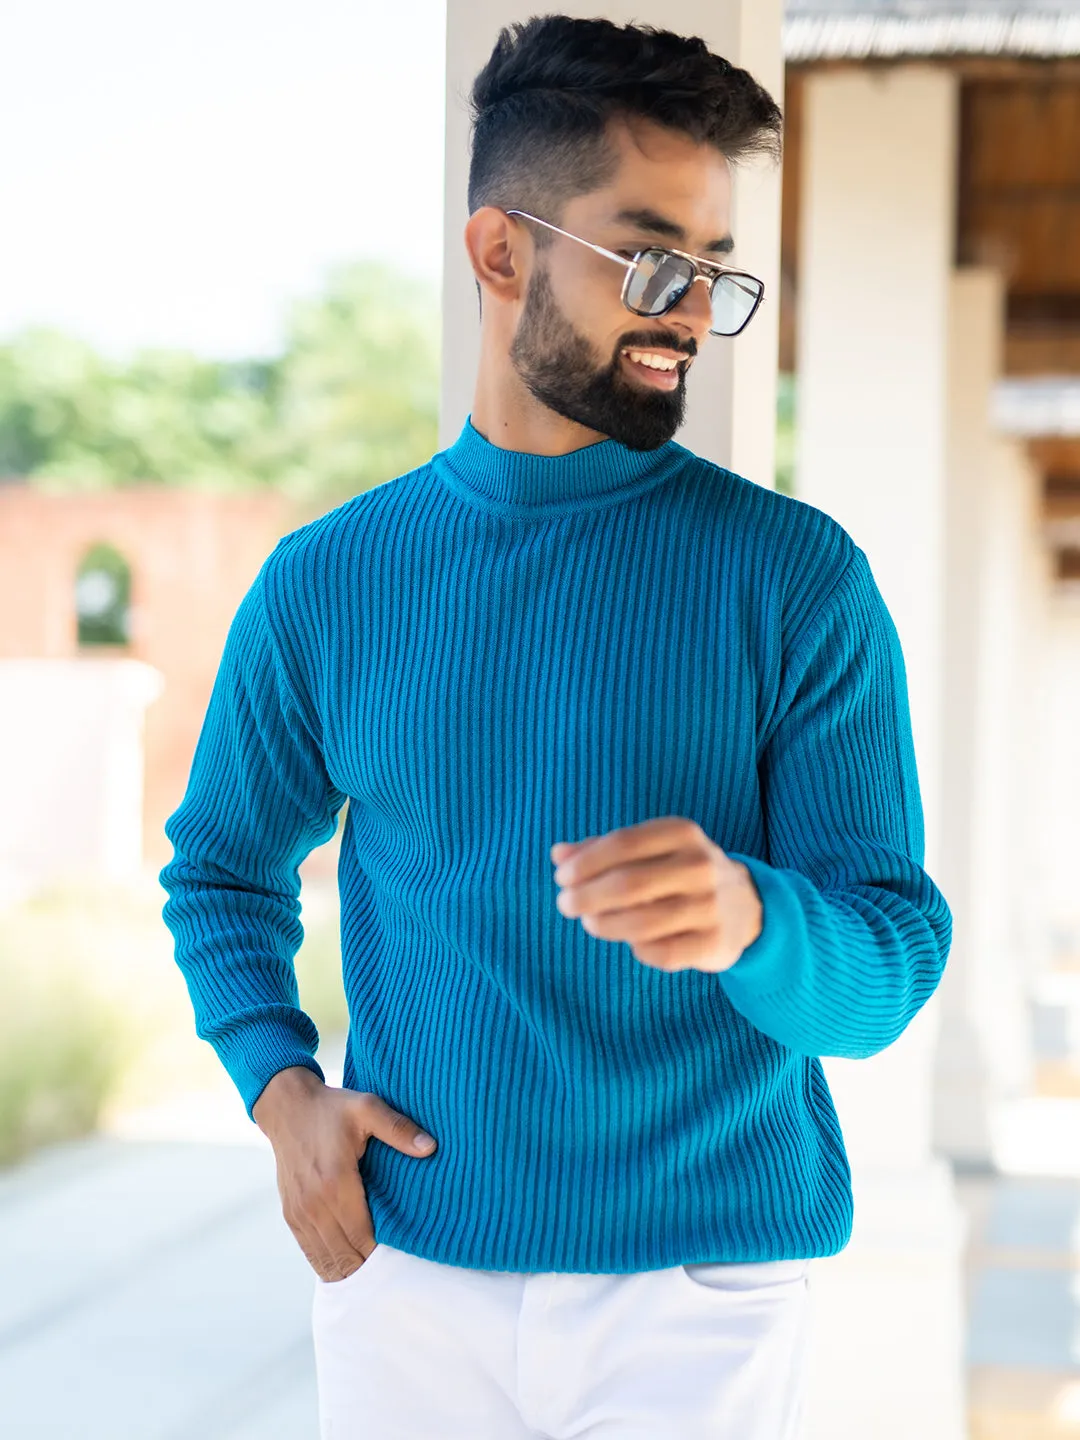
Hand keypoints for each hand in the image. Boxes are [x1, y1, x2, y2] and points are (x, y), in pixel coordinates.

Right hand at [252, 1066, 436, 1280]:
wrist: (288, 1107)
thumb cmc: (332, 1108)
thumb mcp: (368, 1108)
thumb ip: (399, 1129)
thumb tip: (431, 1148)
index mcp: (336, 1182)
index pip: (362, 1237)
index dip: (381, 1254)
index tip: (402, 1258)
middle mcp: (314, 1204)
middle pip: (345, 1255)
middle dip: (368, 1268)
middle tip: (393, 1274)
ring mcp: (299, 1212)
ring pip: (325, 1259)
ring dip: (347, 1271)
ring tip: (373, 1279)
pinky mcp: (290, 1214)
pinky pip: (309, 1251)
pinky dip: (327, 1263)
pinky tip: (345, 1269)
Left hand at [551, 816, 761, 973]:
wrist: (747, 906)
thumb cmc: (681, 873)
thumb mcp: (650, 850)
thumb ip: (603, 849)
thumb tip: (557, 854)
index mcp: (682, 833)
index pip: (622, 843)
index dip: (584, 863)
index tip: (561, 878)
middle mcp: (700, 866)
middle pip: (628, 884)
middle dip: (586, 896)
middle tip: (565, 905)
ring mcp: (710, 906)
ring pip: (640, 923)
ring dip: (603, 925)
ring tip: (590, 922)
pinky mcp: (714, 943)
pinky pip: (660, 953)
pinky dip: (637, 949)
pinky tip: (631, 941)